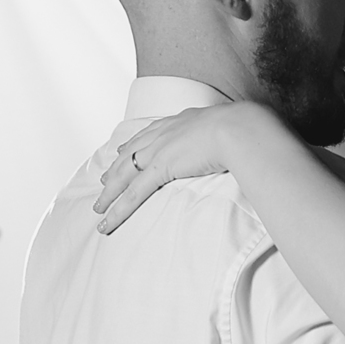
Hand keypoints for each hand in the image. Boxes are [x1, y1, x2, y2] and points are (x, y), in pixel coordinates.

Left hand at [94, 101, 267, 232]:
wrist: (241, 128)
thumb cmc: (245, 129)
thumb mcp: (233, 128)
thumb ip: (228, 135)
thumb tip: (241, 141)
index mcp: (181, 122)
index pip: (149, 134)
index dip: (134, 144)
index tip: (122, 151)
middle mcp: (164, 133)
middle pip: (130, 153)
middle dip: (115, 169)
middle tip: (102, 181)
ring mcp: (159, 150)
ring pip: (125, 175)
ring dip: (109, 193)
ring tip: (99, 207)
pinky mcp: (160, 169)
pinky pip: (133, 194)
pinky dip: (118, 210)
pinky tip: (107, 222)